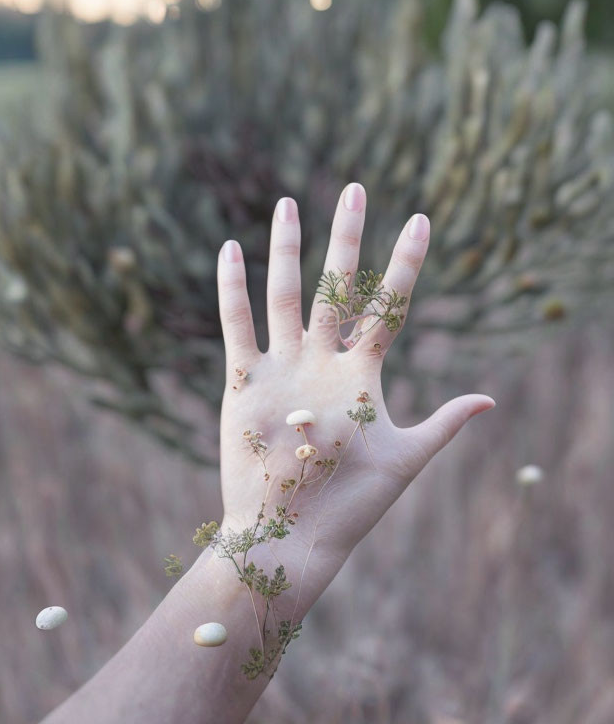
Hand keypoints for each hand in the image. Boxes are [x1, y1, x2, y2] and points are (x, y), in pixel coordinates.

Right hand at [215, 183, 493, 624]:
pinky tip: (232, 249)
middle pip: (337, 286)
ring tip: (288, 203)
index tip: (422, 219)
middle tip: (355, 189)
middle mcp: (323, 362)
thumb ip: (443, 424)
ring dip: (285, 250)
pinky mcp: (245, 382)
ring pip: (284, 295)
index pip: (389, 305)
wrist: (292, 534)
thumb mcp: (404, 459)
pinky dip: (233, 289)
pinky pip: (237, 326)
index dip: (406, 263)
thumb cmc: (352, 504)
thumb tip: (490, 400)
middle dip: (346, 239)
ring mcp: (284, 368)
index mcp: (362, 374)